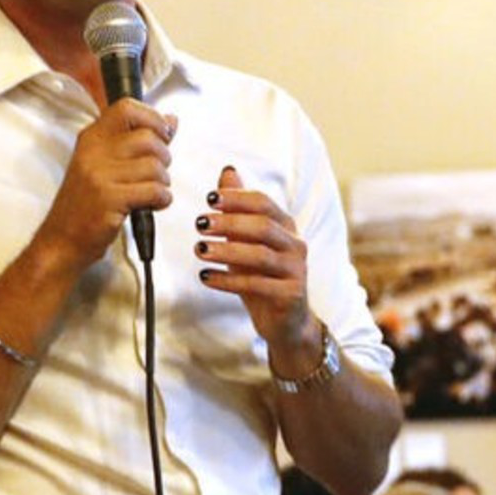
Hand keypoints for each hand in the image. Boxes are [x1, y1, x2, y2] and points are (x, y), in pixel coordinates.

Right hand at [40, 97, 175, 265]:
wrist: (61, 241)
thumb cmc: (85, 206)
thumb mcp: (105, 166)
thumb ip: (138, 142)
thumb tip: (172, 121)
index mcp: (91, 138)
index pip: (127, 108)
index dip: (153, 119)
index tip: (161, 136)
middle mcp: (93, 151)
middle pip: (147, 138)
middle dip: (163, 157)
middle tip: (156, 173)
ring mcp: (99, 175)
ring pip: (154, 166)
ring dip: (162, 182)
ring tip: (151, 193)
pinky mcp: (109, 199)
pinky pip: (154, 190)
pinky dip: (162, 200)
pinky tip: (151, 205)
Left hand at [195, 166, 317, 351]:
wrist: (286, 322)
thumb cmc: (263, 277)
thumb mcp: (248, 241)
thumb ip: (239, 210)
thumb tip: (228, 172)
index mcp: (286, 227)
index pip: (264, 204)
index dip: (238, 199)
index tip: (210, 199)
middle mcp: (295, 245)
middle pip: (263, 227)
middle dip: (229, 223)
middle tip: (200, 224)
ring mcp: (296, 271)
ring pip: (261, 256)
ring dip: (227, 251)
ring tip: (199, 250)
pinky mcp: (291, 295)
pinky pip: (257, 285)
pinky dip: (228, 280)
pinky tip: (206, 277)